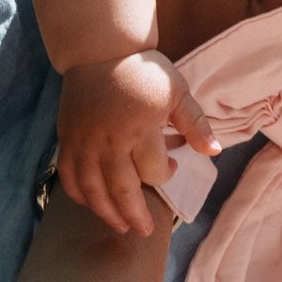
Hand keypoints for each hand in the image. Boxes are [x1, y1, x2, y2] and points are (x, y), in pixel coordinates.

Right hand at [56, 50, 217, 235]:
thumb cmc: (144, 72)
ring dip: (106, 212)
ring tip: (120, 227)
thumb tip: (215, 151)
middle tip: (144, 231)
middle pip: (121, 189)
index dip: (165, 176)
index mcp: (140, 127)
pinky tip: (92, 204)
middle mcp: (109, 138)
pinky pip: (68, 175)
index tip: (171, 169)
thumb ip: (195, 124)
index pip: (153, 170)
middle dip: (134, 214)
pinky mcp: (67, 138)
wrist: (99, 50)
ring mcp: (84, 140)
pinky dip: (79, 194)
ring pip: (92, 188)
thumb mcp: (177, 91)